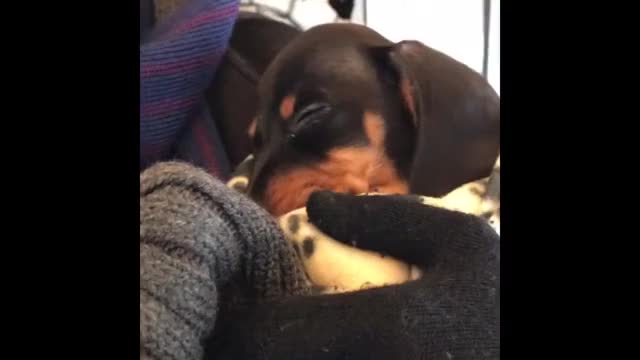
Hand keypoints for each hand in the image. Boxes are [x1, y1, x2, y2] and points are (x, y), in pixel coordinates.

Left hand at [210, 191, 498, 359]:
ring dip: (282, 355)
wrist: (519, 349)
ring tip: (288, 334)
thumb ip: (386, 219)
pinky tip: (328, 349)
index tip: (232, 306)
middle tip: (258, 322)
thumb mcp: (461, 243)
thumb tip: (315, 205)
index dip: (239, 322)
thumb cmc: (501, 299)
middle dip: (254, 344)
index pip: (270, 337)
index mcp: (386, 331)